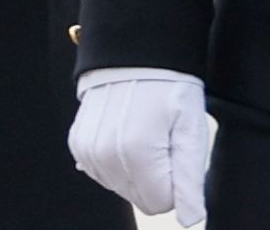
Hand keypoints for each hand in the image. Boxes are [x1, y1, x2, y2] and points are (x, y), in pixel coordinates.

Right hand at [68, 68, 209, 225]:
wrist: (136, 55)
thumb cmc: (171, 89)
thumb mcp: (191, 129)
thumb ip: (189, 179)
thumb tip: (190, 220)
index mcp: (138, 155)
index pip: (161, 203)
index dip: (177, 182)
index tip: (180, 150)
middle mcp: (106, 158)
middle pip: (139, 198)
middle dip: (158, 176)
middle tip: (165, 138)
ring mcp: (87, 153)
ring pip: (121, 187)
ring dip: (138, 169)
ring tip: (148, 131)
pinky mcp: (78, 146)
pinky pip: (103, 173)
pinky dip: (119, 160)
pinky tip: (129, 132)